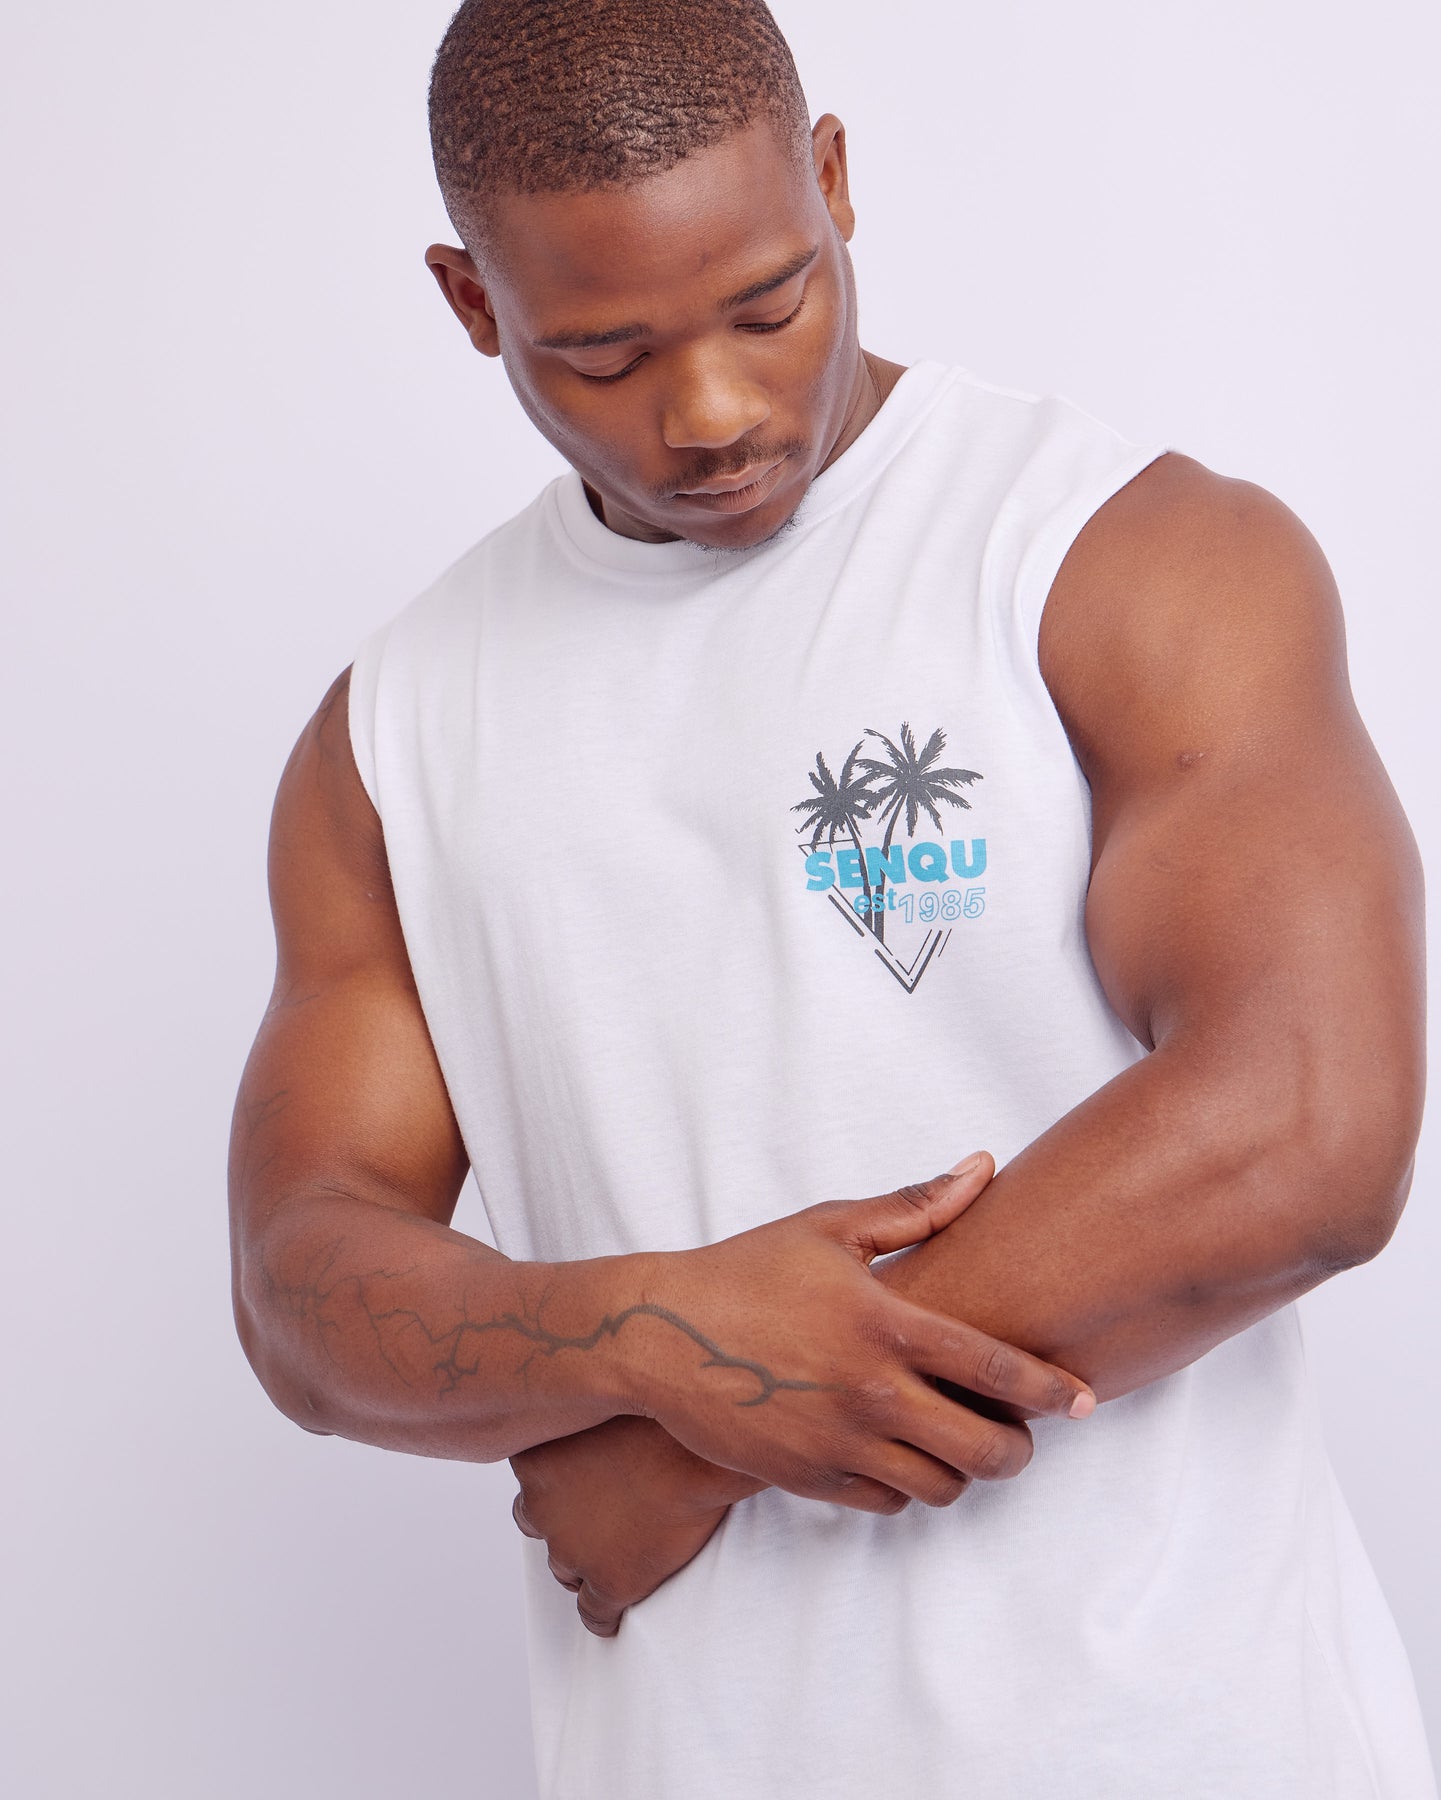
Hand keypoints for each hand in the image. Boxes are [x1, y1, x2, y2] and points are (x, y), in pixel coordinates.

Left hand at [510, 1414, 760, 1636]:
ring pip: (565, 1568)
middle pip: (537, 1521)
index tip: (581, 1468)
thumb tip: (591, 1393)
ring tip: (617, 1550)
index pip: (528, 1475)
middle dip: (562, 1518)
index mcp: (534, 1457)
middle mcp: (542, 1506)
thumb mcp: (604, 1394)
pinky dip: (603, 1615)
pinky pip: (595, 1614)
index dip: (556, 1474)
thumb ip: (586, 1408)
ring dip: (584, 1560)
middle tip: (598, 1508)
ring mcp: (574, 1549)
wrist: (699, 1450)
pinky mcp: (611, 1583)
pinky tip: (617, 1612)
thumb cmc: (660, 1411)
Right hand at [620, 1153, 1095, 1514]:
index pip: (999, 1369)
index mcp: (888, 1324)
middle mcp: (872, 1392)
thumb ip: (916, 1204)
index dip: (1054, 1390)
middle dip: (1018, 1449)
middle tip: (1018, 1434)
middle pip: (986, 1450)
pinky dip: (906, 1488)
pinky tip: (899, 1455)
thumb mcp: (830, 1226)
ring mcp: (840, 1442)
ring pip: (941, 1488)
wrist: (657, 1335)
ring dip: (962, 1471)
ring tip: (958, 1444)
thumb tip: (984, 1167)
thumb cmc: (746, 1270)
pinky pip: (887, 1503)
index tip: (1085, 1400)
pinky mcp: (808, 1478)